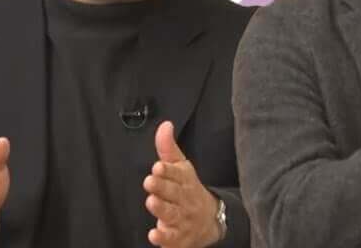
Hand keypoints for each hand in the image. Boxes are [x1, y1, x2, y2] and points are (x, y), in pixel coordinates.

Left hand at [143, 121, 223, 247]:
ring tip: (151, 202)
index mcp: (185, 180)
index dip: (168, 170)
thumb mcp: (181, 167)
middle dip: (162, 187)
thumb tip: (164, 124)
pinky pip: (172, 238)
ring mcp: (183, 219)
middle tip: (150, 181)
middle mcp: (185, 199)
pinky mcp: (178, 237)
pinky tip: (154, 234)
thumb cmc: (188, 190)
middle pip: (174, 193)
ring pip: (172, 214)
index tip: (158, 166)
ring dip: (162, 208)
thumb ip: (168, 148)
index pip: (177, 173)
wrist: (210, 220)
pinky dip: (163, 238)